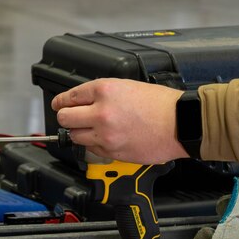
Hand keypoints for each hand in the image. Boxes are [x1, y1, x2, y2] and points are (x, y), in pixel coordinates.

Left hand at [52, 78, 187, 164]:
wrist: (180, 123)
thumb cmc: (161, 104)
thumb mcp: (127, 86)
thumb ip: (102, 94)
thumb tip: (84, 102)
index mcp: (104, 91)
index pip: (69, 97)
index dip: (61, 102)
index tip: (59, 104)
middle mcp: (101, 112)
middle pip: (65, 119)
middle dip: (66, 118)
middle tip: (71, 118)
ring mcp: (105, 135)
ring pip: (75, 136)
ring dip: (80, 133)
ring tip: (93, 129)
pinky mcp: (112, 152)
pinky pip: (92, 150)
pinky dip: (95, 145)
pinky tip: (107, 138)